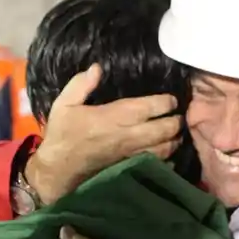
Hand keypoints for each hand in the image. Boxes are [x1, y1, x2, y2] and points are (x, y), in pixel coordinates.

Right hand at [25, 64, 181, 204]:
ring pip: (165, 148)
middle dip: (176, 121)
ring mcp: (132, 154)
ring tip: (177, 132)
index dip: (165, 102)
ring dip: (175, 140)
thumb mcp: (64, 105)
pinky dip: (168, 159)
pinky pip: (157, 164)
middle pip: (164, 129)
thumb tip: (97, 68)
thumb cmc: (63, 135)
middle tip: (180, 115)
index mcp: (115, 117)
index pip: (149, 107)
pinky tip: (170, 154)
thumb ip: (80, 85)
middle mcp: (128, 135)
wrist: (58, 170)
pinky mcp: (131, 167)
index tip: (172, 99)